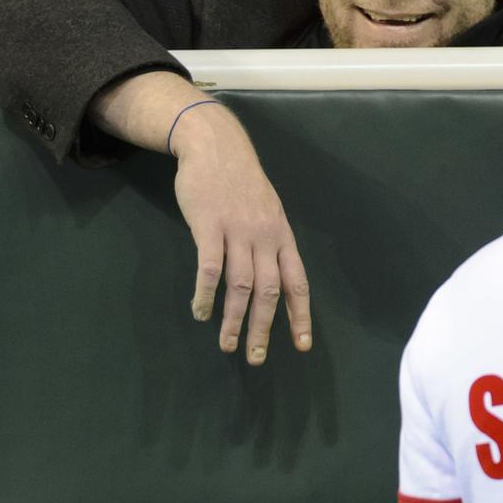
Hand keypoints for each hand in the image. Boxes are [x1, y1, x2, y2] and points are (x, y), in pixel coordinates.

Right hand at [170, 105, 311, 364]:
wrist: (216, 145)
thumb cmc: (241, 182)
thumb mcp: (268, 210)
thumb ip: (271, 243)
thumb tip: (275, 278)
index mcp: (282, 236)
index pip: (297, 282)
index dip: (300, 315)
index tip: (302, 345)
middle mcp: (265, 237)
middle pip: (269, 291)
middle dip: (264, 328)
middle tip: (256, 358)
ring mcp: (238, 231)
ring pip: (241, 286)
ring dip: (234, 320)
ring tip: (227, 345)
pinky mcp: (209, 226)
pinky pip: (209, 268)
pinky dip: (205, 294)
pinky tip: (201, 312)